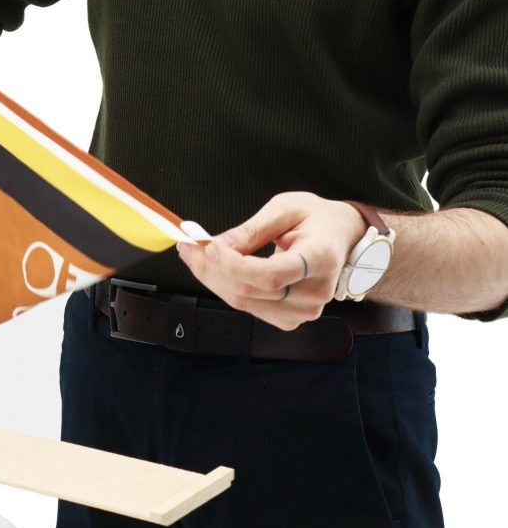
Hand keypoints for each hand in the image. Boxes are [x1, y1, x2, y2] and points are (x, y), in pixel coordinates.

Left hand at [177, 191, 368, 330]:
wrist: (341, 239)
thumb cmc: (315, 218)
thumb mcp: (285, 208)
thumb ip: (251, 229)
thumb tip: (216, 246)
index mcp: (320, 258)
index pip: (271, 275)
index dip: (234, 265)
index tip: (208, 246)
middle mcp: (316, 292)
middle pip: (252, 292)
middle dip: (211, 270)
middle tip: (187, 247)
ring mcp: (305, 311)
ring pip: (245, 303)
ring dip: (213, 280)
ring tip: (195, 254)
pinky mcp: (291, 319)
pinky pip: (249, 308)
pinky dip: (226, 288)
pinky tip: (215, 270)